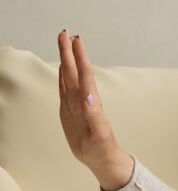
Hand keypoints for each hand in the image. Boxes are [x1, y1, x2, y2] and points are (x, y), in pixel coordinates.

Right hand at [57, 30, 132, 189]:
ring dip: (65, 60)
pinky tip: (61, 69)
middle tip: (64, 32)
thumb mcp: (99, 133)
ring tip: (63, 44)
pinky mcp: (70, 111)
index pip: (84, 73)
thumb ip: (94, 115)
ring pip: (68, 76)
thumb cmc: (103, 148)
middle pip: (74, 70)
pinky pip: (64, 90)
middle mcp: (83, 98)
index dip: (80, 57)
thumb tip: (87, 96)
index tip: (75, 40)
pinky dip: (61, 77)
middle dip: (69, 51)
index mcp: (90, 101)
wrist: (101, 158)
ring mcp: (76, 103)